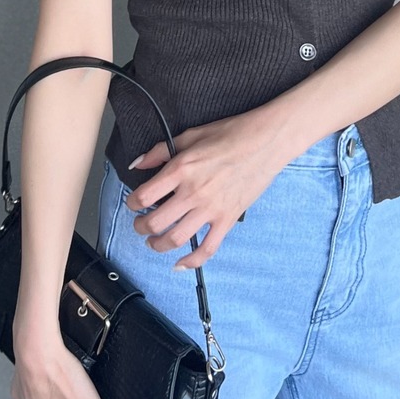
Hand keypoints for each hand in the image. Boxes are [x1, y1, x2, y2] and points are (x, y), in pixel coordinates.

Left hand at [125, 105, 293, 269]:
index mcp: (181, 169)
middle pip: (156, 222)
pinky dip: (192, 261)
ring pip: (176, 238)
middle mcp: (193, 192)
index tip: (133, 204)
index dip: (132, 204)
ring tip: (154, 242)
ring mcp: (211, 208)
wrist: (267, 140)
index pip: (144, 196)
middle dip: (141, 227)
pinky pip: (208, 248)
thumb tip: (138, 164)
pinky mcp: (227, 219)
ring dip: (158, 245)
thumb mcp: (190, 135)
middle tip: (140, 225)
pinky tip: (180, 264)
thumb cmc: (232, 134)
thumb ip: (160, 151)